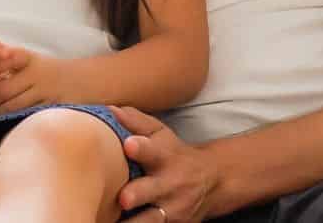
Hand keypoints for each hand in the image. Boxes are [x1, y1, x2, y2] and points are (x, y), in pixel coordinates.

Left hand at [0, 44, 68, 113]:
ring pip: (14, 106)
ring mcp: (45, 92)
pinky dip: (16, 119)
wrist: (85, 80)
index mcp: (29, 58)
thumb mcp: (31, 60)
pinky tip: (9, 120)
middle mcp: (36, 74)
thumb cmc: (49, 71)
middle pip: (3, 89)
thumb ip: (8, 63)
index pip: (1, 62)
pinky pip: (28, 115)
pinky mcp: (52, 107)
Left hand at [113, 106, 223, 221]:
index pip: (152, 151)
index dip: (141, 148)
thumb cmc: (174, 154)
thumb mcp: (161, 134)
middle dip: (137, 194)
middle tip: (123, 198)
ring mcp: (171, 210)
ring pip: (150, 220)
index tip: (130, 145)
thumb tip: (110, 110)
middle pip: (150, 191)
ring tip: (114, 222)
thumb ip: (136, 122)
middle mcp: (169, 185)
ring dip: (134, 222)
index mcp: (164, 157)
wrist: (213, 182)